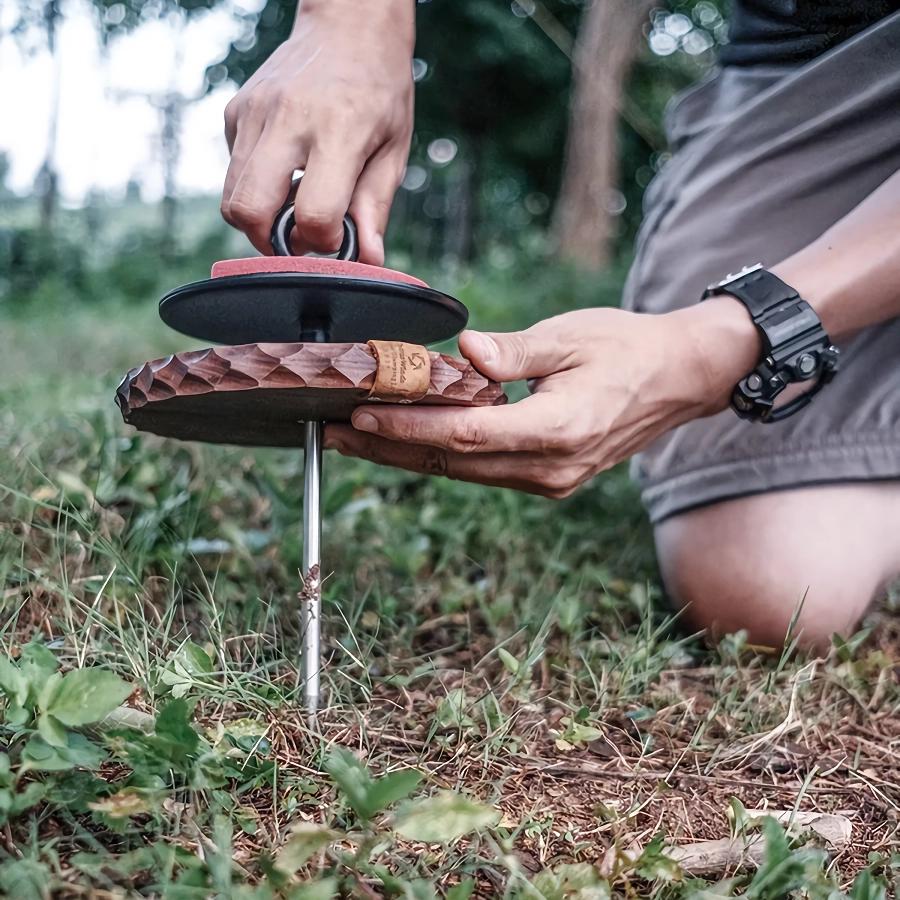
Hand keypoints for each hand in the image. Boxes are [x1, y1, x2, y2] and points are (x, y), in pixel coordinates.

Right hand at [221, 0, 414, 262]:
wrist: (350, 25)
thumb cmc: (380, 91)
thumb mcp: (393, 150)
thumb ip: (374, 208)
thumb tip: (367, 260)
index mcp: (337, 131)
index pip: (313, 215)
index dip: (322, 242)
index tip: (335, 237)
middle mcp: (287, 119)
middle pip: (249, 211)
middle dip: (270, 242)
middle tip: (298, 237)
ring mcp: (254, 113)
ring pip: (232, 198)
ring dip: (260, 217)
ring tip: (292, 204)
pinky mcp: (235, 111)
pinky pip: (233, 171)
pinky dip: (255, 185)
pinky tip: (284, 168)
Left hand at [325, 301, 759, 496]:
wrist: (678, 379)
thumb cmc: (628, 349)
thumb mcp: (571, 337)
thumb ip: (513, 352)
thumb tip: (464, 352)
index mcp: (558, 430)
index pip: (465, 435)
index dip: (408, 427)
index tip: (360, 416)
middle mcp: (550, 468)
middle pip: (452, 462)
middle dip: (389, 448)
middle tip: (333, 433)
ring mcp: (550, 479)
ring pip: (462, 471)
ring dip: (406, 453)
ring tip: (356, 437)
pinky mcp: (546, 476)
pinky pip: (482, 468)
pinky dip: (440, 453)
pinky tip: (405, 439)